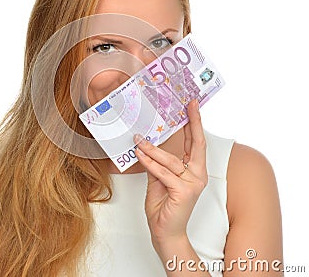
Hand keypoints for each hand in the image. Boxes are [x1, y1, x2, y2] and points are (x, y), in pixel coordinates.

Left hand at [134, 99, 207, 249]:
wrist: (165, 232)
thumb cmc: (163, 206)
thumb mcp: (159, 179)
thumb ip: (157, 163)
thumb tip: (148, 145)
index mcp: (194, 170)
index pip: (195, 143)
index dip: (194, 123)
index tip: (192, 106)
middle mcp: (198, 175)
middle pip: (196, 144)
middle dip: (192, 122)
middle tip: (187, 105)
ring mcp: (193, 183)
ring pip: (171, 159)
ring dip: (152, 148)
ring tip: (139, 139)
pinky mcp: (184, 191)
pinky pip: (162, 172)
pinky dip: (149, 162)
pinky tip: (139, 154)